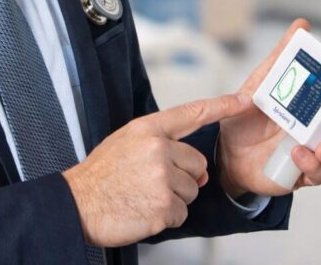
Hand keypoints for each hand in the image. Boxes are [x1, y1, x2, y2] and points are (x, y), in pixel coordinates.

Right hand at [63, 92, 251, 247]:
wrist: (77, 203)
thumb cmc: (101, 176)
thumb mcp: (126, 143)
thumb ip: (162, 146)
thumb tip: (200, 172)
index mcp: (147, 129)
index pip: (191, 113)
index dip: (221, 106)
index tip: (243, 101)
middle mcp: (157, 149)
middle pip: (198, 165)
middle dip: (183, 178)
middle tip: (152, 183)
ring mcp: (161, 177)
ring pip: (192, 191)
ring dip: (173, 200)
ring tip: (143, 196)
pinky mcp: (162, 205)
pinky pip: (182, 213)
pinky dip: (166, 217)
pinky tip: (143, 211)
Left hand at [217, 18, 320, 197]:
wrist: (226, 149)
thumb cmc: (249, 114)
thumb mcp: (263, 82)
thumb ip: (282, 56)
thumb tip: (302, 25)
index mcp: (320, 106)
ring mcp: (317, 154)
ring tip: (318, 148)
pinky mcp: (305, 175)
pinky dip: (313, 167)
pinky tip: (298, 156)